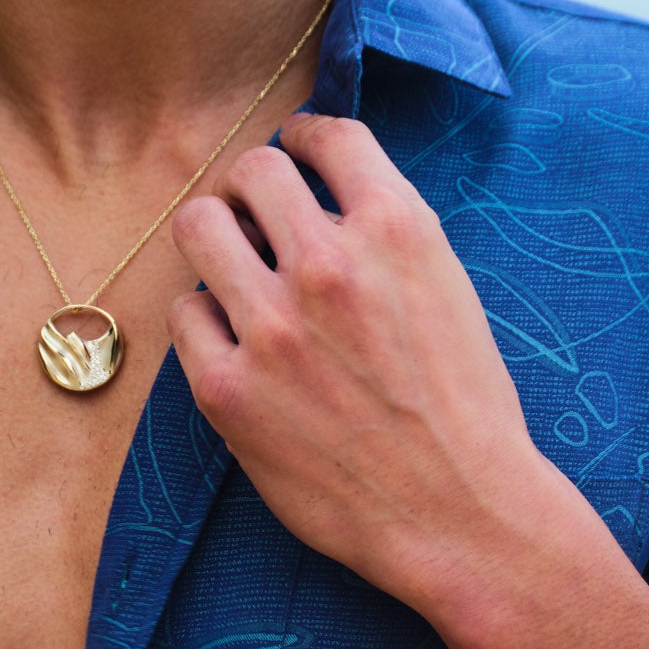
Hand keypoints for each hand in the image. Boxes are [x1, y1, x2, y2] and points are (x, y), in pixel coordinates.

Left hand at [169, 113, 574, 630]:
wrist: (460, 514)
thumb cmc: (464, 409)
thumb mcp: (448, 290)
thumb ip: (387, 235)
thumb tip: (326, 192)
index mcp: (397, 229)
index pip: (327, 134)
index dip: (306, 137)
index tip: (297, 151)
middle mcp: (328, 265)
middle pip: (252, 170)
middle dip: (254, 189)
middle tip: (258, 217)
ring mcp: (271, 327)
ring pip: (199, 227)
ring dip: (216, 240)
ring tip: (234, 269)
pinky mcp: (228, 388)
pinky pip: (184, 314)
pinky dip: (205, 322)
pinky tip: (234, 343)